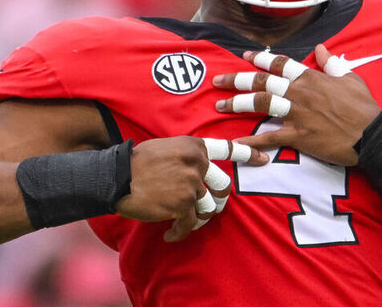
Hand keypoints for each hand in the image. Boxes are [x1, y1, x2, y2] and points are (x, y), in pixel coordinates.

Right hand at [115, 136, 267, 241]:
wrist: (117, 177)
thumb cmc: (138, 163)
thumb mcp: (167, 147)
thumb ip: (188, 156)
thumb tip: (203, 170)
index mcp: (194, 146)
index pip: (228, 148)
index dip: (249, 153)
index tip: (264, 159)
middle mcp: (197, 163)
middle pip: (223, 187)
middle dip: (217, 201)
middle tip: (206, 209)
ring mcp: (192, 184)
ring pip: (209, 208)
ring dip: (198, 219)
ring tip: (184, 223)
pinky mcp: (183, 205)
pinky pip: (190, 223)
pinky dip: (180, 232)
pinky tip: (170, 234)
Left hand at [214, 44, 380, 165]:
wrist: (373, 134)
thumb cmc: (364, 106)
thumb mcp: (349, 77)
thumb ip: (331, 63)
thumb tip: (320, 48)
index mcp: (310, 77)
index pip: (280, 63)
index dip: (260, 58)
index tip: (244, 56)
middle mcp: (300, 93)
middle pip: (262, 82)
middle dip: (237, 80)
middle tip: (218, 80)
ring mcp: (298, 114)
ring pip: (261, 105)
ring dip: (237, 104)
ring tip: (220, 104)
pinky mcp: (299, 137)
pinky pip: (270, 138)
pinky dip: (252, 141)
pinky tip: (236, 142)